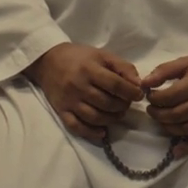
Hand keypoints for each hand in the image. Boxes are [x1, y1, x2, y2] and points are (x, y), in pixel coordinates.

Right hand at [27, 42, 144, 142]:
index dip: (131, 92)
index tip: (139, 95)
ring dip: (111, 119)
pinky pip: (76, 127)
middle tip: (126, 103)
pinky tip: (102, 132)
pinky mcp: (61, 111)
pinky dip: (91, 132)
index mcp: (89, 69)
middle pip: (106, 103)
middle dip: (122, 106)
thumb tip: (138, 84)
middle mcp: (78, 86)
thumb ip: (123, 67)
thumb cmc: (79, 57)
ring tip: (118, 114)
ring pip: (94, 117)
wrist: (48, 61)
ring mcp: (69, 100)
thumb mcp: (103, 55)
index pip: (115, 85)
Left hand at [141, 49, 187, 157]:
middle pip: (175, 115)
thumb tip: (144, 82)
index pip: (169, 97)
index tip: (149, 96)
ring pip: (185, 128)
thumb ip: (165, 70)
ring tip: (161, 120)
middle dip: (158, 114)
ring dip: (168, 127)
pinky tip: (176, 150)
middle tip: (151, 109)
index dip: (154, 98)